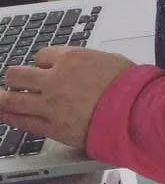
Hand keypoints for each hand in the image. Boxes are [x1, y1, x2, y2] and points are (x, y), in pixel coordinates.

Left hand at [0, 47, 133, 147]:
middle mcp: (54, 79)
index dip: (41, 63)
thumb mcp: (107, 60)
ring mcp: (49, 104)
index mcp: (70, 58)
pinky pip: (22, 123)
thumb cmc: (127, 83)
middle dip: (14, 78)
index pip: (41, 56)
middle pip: (17, 75)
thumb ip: (85, 62)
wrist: (133, 109)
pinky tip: (7, 117)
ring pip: (11, 100)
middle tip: (14, 82)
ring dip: (3, 99)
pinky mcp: (50, 127)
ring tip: (0, 100)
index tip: (43, 69)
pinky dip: (12, 119)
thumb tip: (79, 67)